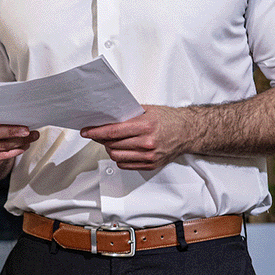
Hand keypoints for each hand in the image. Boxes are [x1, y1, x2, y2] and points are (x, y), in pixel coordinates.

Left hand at [81, 105, 199, 170]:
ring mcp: (149, 155)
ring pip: (116, 156)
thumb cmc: (169, 119)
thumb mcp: (148, 110)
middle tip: (98, 134)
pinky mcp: (150, 164)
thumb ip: (128, 114)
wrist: (187, 132)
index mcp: (145, 126)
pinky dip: (119, 158)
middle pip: (112, 145)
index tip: (86, 131)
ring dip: (109, 149)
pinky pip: (125, 165)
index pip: (113, 131)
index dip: (96, 132)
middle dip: (101, 140)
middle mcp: (147, 142)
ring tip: (111, 142)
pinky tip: (122, 150)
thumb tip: (107, 116)